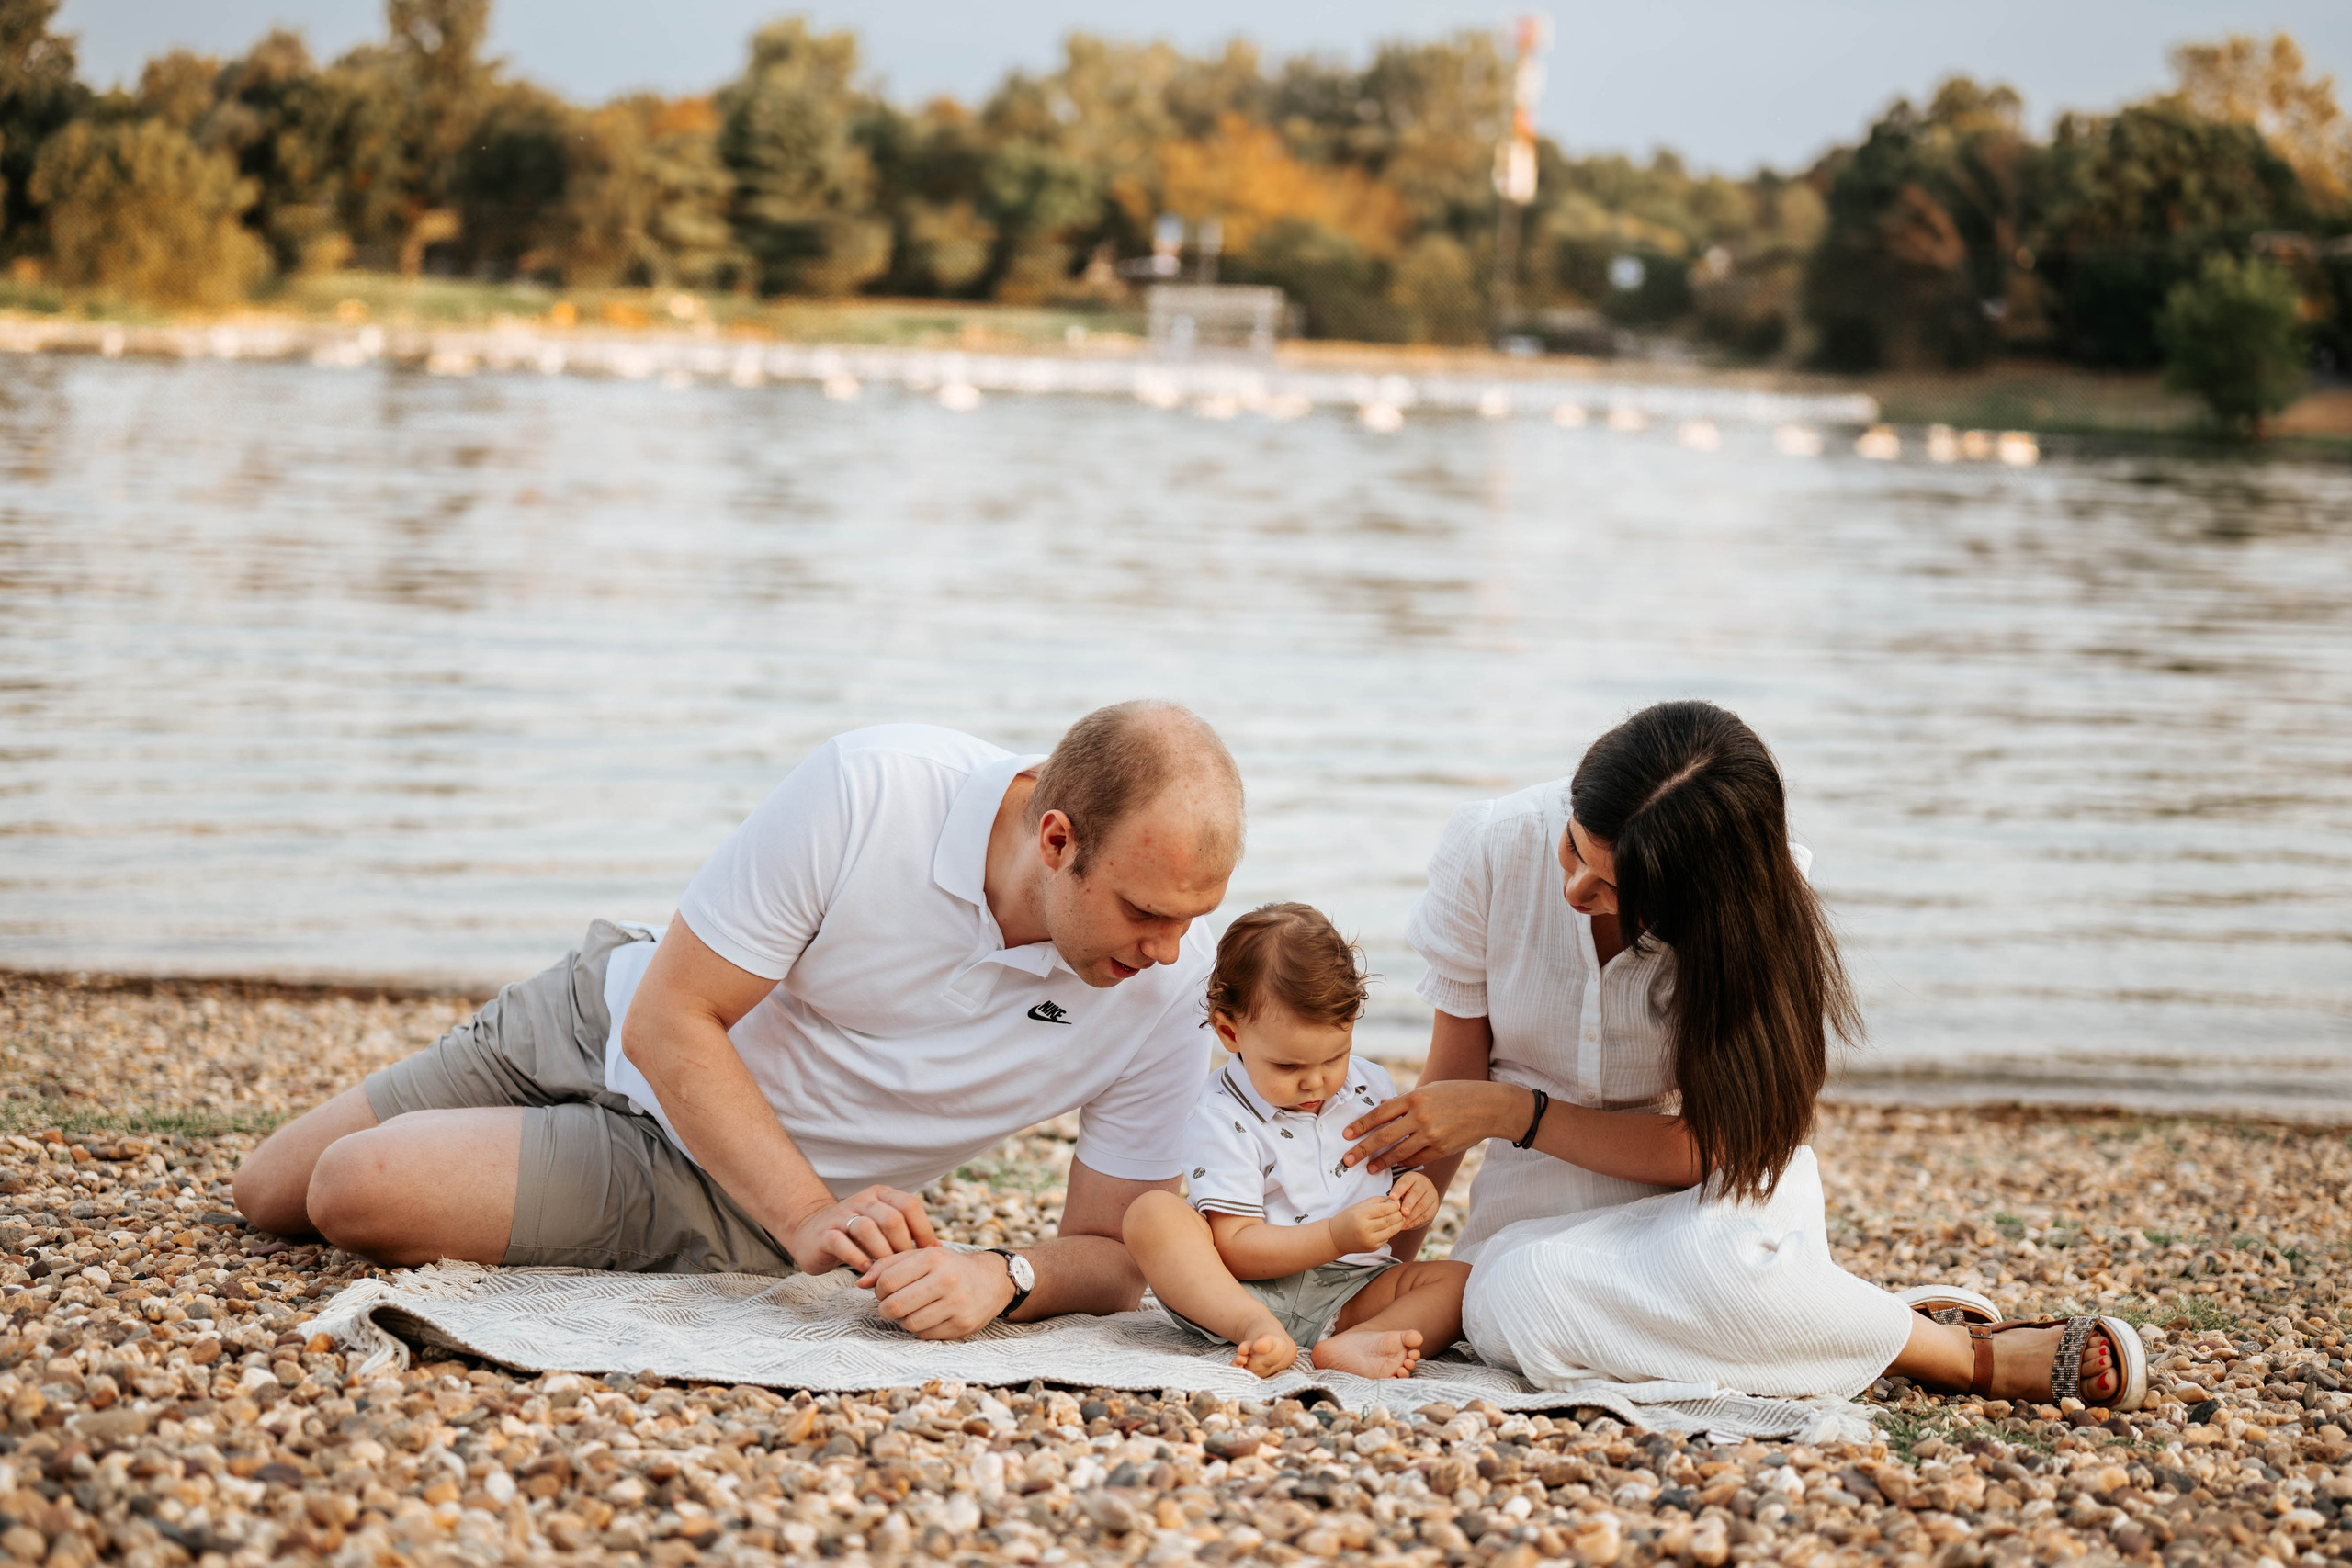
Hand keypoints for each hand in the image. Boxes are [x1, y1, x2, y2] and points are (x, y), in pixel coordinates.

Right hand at [782, 1184, 937, 1272]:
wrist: (811, 1232)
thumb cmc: (856, 1236)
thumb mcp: (883, 1228)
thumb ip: (907, 1233)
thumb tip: (939, 1250)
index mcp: (881, 1195)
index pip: (910, 1205)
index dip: (924, 1230)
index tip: (929, 1254)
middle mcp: (863, 1200)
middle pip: (892, 1218)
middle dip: (903, 1246)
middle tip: (905, 1266)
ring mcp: (842, 1215)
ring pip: (867, 1228)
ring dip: (881, 1253)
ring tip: (886, 1270)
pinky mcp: (824, 1233)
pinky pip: (842, 1242)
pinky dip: (856, 1258)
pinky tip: (865, 1270)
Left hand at [859, 1246, 1017, 1338]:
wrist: (992, 1281)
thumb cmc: (948, 1267)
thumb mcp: (921, 1256)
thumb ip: (888, 1265)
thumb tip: (860, 1283)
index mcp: (933, 1258)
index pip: (887, 1281)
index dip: (878, 1289)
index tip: (884, 1290)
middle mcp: (947, 1280)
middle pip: (894, 1306)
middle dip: (886, 1308)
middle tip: (890, 1305)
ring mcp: (956, 1305)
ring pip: (909, 1323)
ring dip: (903, 1320)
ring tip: (910, 1310)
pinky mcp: (962, 1325)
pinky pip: (925, 1335)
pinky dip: (920, 1329)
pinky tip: (927, 1317)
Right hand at [1329, 1195, 1405, 1254]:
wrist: (1335, 1238)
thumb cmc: (1347, 1218)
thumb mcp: (1358, 1206)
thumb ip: (1377, 1201)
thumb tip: (1394, 1200)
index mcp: (1360, 1216)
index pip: (1383, 1209)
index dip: (1394, 1205)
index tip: (1398, 1203)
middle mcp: (1365, 1229)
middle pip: (1389, 1220)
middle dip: (1399, 1214)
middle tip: (1402, 1210)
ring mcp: (1369, 1240)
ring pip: (1391, 1231)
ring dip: (1399, 1223)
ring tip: (1400, 1218)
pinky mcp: (1373, 1248)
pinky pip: (1387, 1238)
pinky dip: (1391, 1232)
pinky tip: (1390, 1227)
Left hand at [1343, 1081, 1530, 1172]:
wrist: (1488, 1107)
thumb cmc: (1457, 1094)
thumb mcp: (1430, 1090)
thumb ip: (1405, 1101)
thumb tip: (1382, 1107)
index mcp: (1414, 1098)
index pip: (1379, 1114)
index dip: (1360, 1126)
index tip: (1346, 1135)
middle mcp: (1419, 1117)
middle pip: (1383, 1136)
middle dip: (1362, 1149)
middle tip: (1346, 1160)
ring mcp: (1430, 1135)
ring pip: (1398, 1152)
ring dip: (1380, 1162)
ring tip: (1368, 1168)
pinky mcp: (1440, 1149)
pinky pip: (1416, 1159)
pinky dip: (1403, 1163)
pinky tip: (1393, 1166)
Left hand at [1392, 1171, 1439, 1228]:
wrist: (1422, 1192)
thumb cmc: (1405, 1191)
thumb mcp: (1400, 1188)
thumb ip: (1395, 1195)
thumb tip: (1388, 1206)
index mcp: (1412, 1177)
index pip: (1405, 1182)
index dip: (1398, 1190)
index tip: (1392, 1197)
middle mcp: (1423, 1184)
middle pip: (1415, 1194)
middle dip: (1408, 1204)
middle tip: (1402, 1212)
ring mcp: (1431, 1195)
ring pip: (1422, 1206)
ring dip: (1411, 1216)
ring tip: (1401, 1223)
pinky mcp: (1434, 1206)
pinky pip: (1425, 1215)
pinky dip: (1415, 1222)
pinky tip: (1406, 1225)